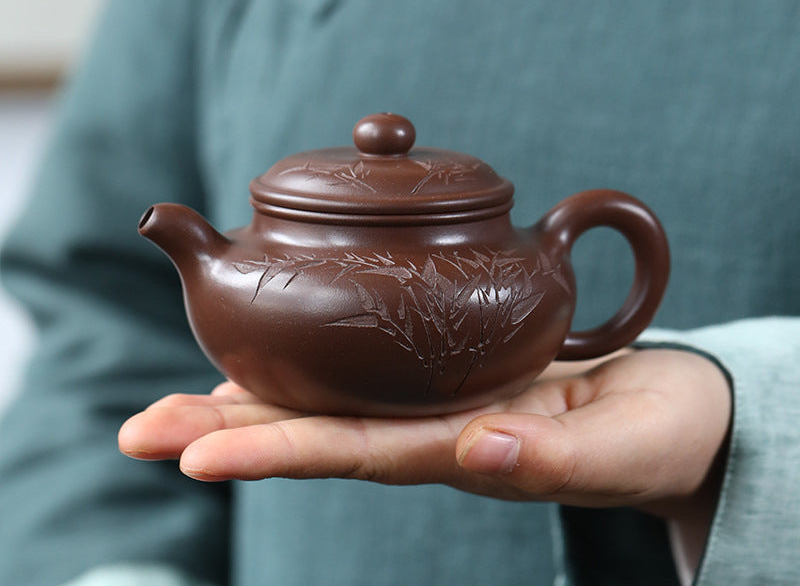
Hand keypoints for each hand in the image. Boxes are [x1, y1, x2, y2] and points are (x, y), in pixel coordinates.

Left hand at [119, 349, 729, 520]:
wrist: (669, 408)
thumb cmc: (652, 434)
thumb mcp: (619, 448)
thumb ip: (558, 456)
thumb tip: (488, 449)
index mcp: (469, 449)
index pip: (357, 452)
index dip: (278, 451)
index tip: (197, 455)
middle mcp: (435, 425)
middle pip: (319, 430)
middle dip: (228, 430)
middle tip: (140, 431)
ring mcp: (437, 395)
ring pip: (330, 398)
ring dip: (250, 398)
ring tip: (172, 404)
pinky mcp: (451, 362)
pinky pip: (367, 363)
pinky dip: (310, 357)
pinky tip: (265, 353)